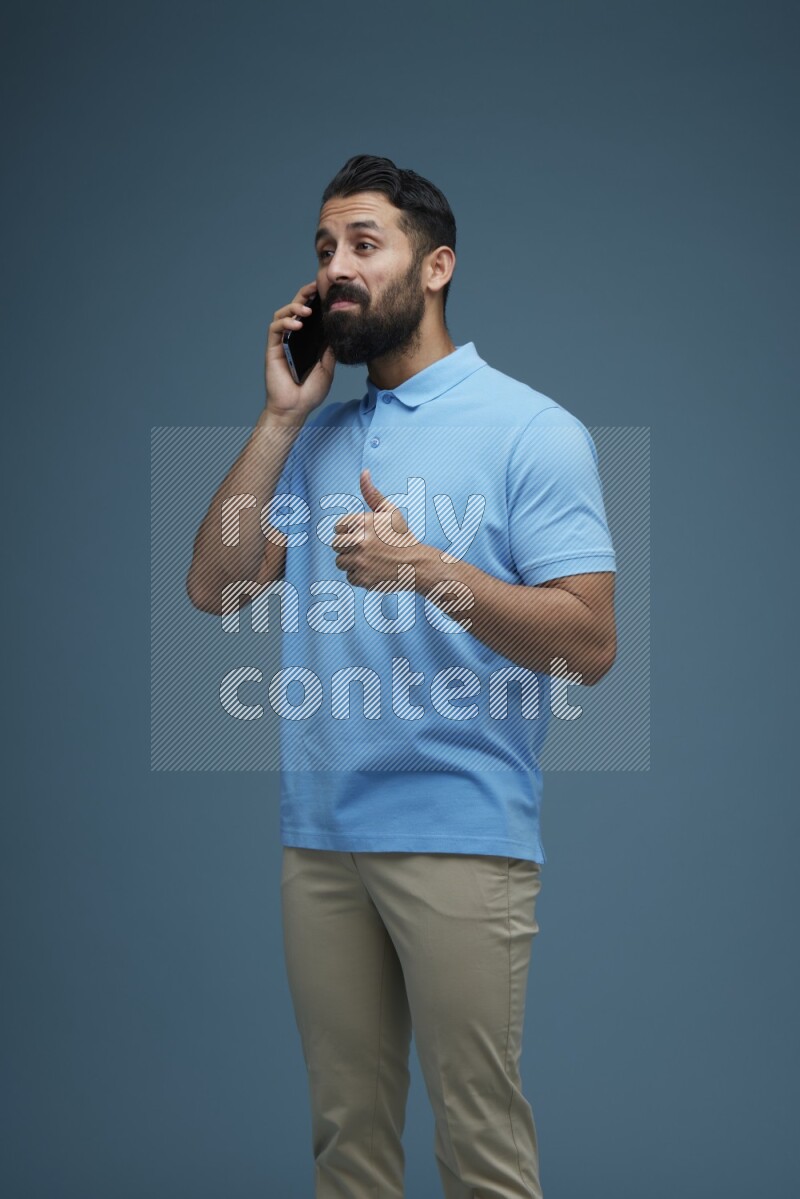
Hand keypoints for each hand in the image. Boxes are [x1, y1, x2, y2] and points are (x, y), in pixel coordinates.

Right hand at [264, 281, 335, 423]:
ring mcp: (282, 342)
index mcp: (306, 341)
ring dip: (294, 307)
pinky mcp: (273, 348)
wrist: (295, 409)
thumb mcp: (327, 368)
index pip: (310, 315)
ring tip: (307, 309)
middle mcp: (293, 338)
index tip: (327, 290)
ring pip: (282, 314)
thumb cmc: (309, 392)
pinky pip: (275, 329)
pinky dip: (285, 322)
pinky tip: (297, 324)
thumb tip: (337, 331)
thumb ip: (329, 349)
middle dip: (304, 295)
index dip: (316, 300)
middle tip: (314, 286)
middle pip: (295, 309)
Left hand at [331, 469, 427, 590]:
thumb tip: (364, 472)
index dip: (349, 532)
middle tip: (368, 549)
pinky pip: (349, 577)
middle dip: (348, 547)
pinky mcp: (362, 578)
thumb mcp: (389, 512)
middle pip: (336, 545)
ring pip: (340, 562)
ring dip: (353, 562)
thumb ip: (372, 494)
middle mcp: (360, 541)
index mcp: (363, 522)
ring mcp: (360, 561)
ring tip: (371, 560)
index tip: (363, 535)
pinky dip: (360, 577)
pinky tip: (374, 571)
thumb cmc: (401, 536)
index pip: (338, 527)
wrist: (417, 564)